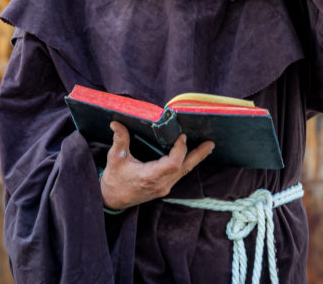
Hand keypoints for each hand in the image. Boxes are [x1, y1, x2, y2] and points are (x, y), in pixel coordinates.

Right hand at [100, 121, 214, 209]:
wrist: (112, 200)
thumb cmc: (114, 180)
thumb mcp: (115, 159)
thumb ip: (120, 140)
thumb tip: (116, 123)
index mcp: (150, 177)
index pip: (173, 164)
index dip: (180, 150)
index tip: (181, 137)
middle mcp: (161, 184)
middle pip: (185, 168)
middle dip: (198, 155)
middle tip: (210, 143)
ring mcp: (164, 187)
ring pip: (184, 172)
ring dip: (195, 158)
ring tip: (207, 146)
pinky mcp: (164, 188)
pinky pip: (179, 174)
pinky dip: (186, 163)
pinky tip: (192, 155)